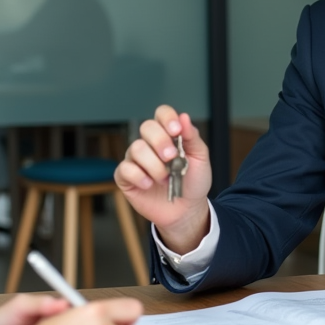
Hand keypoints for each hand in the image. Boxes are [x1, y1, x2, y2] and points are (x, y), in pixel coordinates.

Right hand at [114, 105, 211, 252]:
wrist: (187, 210)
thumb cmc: (193, 182)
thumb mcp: (200, 159)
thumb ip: (192, 137)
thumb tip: (184, 117)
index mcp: (168, 135)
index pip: (161, 114)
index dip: (167, 118)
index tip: (176, 130)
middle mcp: (149, 143)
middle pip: (146, 127)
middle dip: (160, 141)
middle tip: (171, 158)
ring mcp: (136, 159)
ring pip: (136, 148)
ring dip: (154, 165)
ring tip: (165, 178)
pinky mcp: (126, 177)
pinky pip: (125, 169)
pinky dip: (140, 177)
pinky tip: (150, 185)